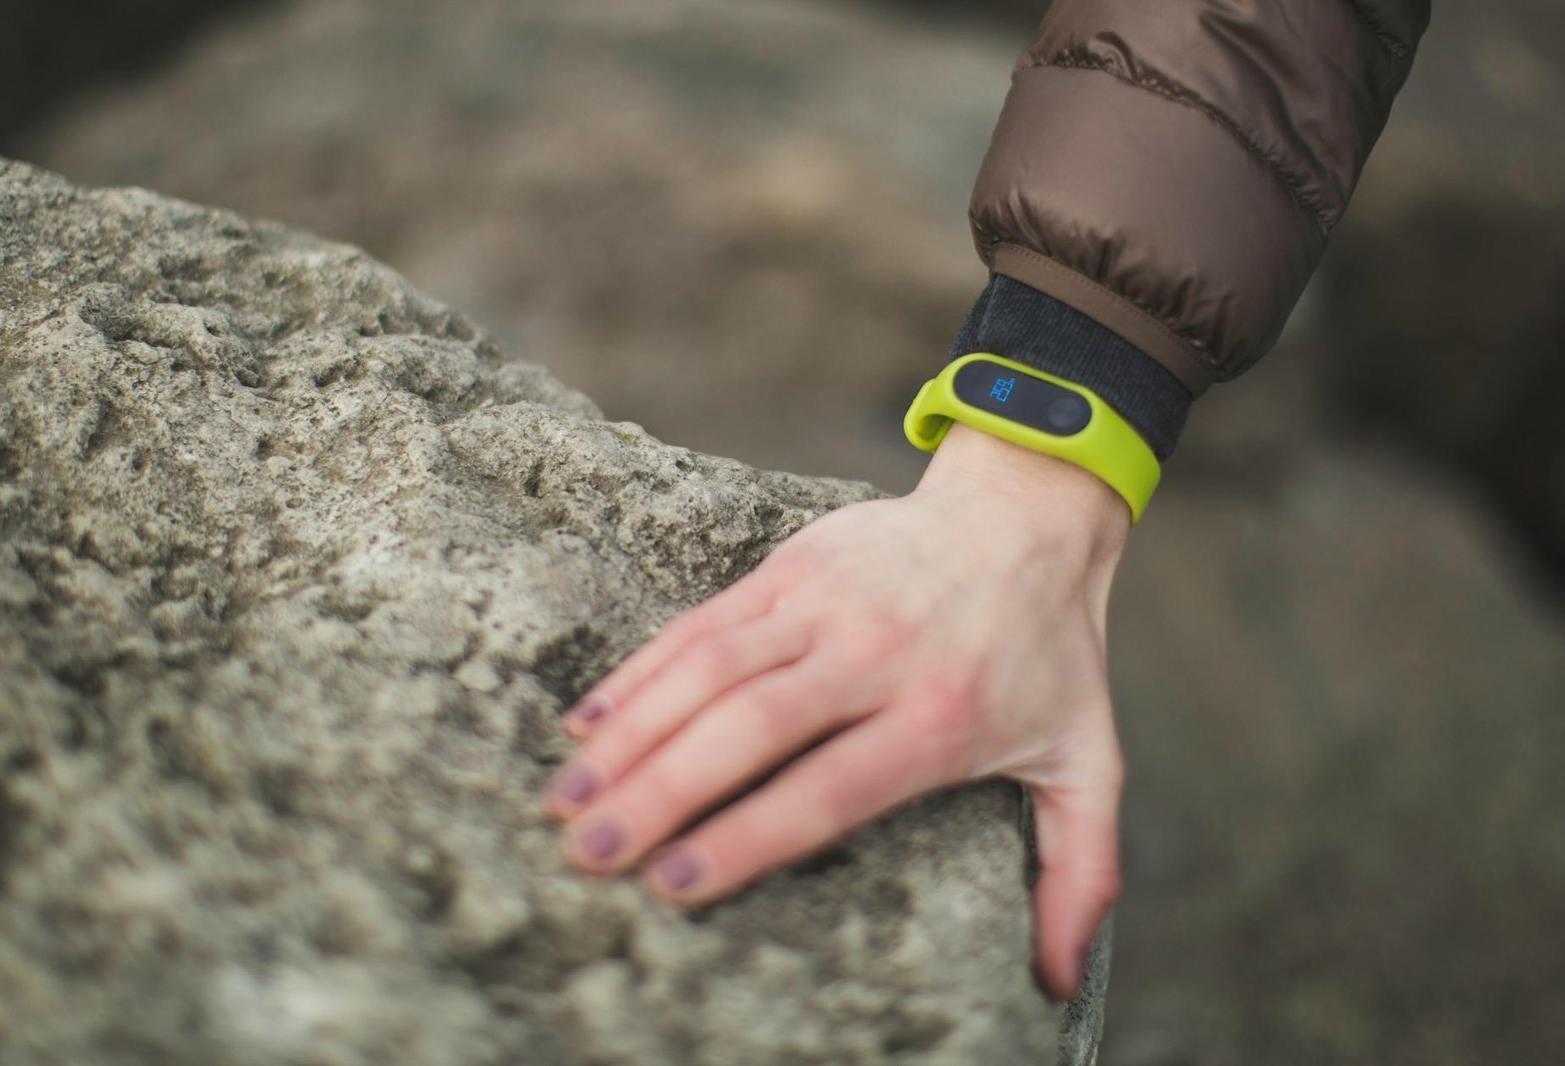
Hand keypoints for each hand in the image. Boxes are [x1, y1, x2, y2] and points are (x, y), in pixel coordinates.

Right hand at [544, 422, 1129, 1000]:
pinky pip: (700, 623)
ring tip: (565, 799)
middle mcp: (875, 655)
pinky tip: (587, 723)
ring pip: (709, 669)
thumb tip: (1059, 982)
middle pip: (750, 727)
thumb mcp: (1089, 761)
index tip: (675, 887)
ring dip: (631, 735)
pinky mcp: (790, 566)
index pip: (829, 787)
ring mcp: (826, 602)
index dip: (748, 836)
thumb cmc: (1049, 655)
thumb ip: (1080, 870)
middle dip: (659, 794)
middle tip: (587, 854)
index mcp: (942, 716)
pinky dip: (639, 673)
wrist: (1025, 515)